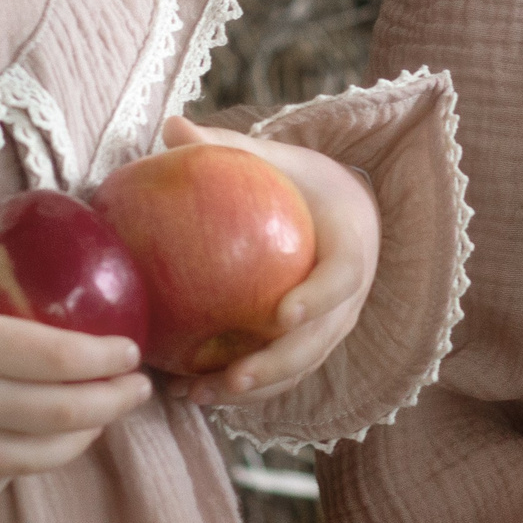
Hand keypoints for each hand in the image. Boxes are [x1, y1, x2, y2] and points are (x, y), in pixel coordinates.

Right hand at [0, 196, 153, 503]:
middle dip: (110, 404)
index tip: (131, 349)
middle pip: (61, 416)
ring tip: (99, 419)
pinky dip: (19, 469)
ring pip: (33, 458)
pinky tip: (27, 451)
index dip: (103, 358)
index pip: (58, 359)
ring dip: (77, 441)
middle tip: (138, 388)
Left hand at [157, 115, 380, 409]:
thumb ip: (228, 148)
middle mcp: (349, 298)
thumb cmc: (301, 182)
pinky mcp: (311, 345)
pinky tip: (190, 392)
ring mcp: (333, 327)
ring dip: (252, 389)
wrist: (344, 212)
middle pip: (319, 341)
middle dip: (276, 365)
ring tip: (198, 396)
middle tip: (232, 377)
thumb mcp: (274, 158)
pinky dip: (242, 390)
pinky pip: (280, 375)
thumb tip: (172, 126)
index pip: (342, 277)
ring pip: (298, 368)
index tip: (282, 314)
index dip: (317, 299)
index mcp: (350, 246)